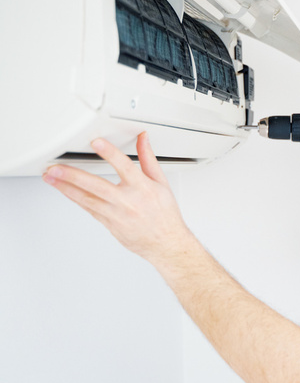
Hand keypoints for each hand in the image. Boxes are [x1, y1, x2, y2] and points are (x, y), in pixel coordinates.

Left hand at [43, 132, 192, 263]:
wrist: (166, 244)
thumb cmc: (165, 215)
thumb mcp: (161, 183)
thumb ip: (148, 159)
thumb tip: (143, 139)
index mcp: (143, 189)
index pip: (124, 166)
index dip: (110, 153)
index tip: (96, 143)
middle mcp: (128, 202)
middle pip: (96, 186)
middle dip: (73, 176)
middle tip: (56, 168)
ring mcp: (117, 215)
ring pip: (87, 199)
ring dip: (66, 188)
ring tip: (51, 178)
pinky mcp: (109, 224)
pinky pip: (89, 209)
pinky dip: (76, 199)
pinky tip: (65, 191)